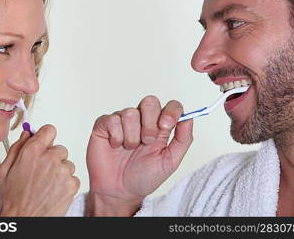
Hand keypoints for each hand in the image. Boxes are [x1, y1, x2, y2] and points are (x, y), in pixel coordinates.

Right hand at [0, 125, 79, 215]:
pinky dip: (66, 184)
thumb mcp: (5, 170)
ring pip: (67, 164)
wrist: (24, 220)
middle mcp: (49, 158)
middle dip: (52, 158)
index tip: (45, 143)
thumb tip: (27, 134)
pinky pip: (73, 178)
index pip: (49, 130)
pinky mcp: (71, 184)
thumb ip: (17, 147)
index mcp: (32, 151)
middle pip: (59, 149)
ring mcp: (62, 171)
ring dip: (60, 172)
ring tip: (46, 185)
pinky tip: (53, 192)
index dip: (46, 137)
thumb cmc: (13, 199)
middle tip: (42, 173)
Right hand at [86, 96, 192, 215]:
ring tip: (129, 149)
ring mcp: (122, 121)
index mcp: (160, 126)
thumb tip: (189, 118)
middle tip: (147, 142)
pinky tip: (116, 146)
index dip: (171, 111)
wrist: (120, 192)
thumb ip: (183, 139)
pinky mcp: (105, 125)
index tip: (166, 126)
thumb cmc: (144, 177)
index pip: (171, 106)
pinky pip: (112, 120)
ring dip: (132, 136)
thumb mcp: (170, 161)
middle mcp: (142, 120)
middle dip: (150, 123)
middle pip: (150, 102)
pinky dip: (116, 136)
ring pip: (130, 112)